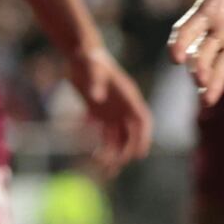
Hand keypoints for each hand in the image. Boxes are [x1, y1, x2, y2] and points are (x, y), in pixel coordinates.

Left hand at [68, 42, 152, 174]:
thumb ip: (95, 81)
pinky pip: (104, 135)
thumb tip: (96, 98)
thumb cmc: (88, 58)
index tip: (139, 154)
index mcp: (128, 96)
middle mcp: (123, 106)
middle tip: (112, 168)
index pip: (142, 120)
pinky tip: (93, 158)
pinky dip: (101, 147)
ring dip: (113, 154)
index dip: (143, 137)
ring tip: (103, 170)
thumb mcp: (91, 66)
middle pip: (131, 134)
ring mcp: (112, 111)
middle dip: (125, 152)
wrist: (79, 53)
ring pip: (118, 138)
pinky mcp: (99, 113)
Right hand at [165, 0, 223, 109]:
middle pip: (203, 53)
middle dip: (200, 66)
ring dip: (216, 83)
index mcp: (207, 7)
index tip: (176, 55)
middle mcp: (218, 29)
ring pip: (223, 67)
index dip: (181, 42)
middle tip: (199, 78)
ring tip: (211, 99)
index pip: (187, 29)